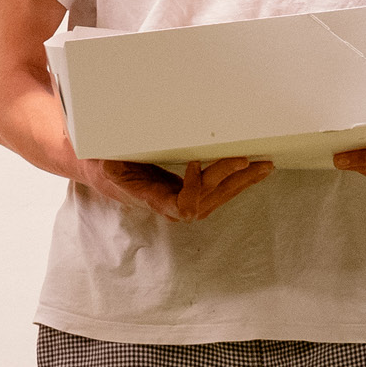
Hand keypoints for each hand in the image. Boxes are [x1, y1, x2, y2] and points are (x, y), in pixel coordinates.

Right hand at [77, 157, 273, 221]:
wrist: (101, 171)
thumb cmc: (102, 164)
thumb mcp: (103, 163)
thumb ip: (110, 165)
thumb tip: (110, 162)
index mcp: (151, 198)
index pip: (182, 206)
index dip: (193, 190)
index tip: (194, 163)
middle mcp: (169, 205)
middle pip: (207, 199)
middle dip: (230, 180)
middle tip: (249, 160)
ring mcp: (180, 201)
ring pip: (216, 198)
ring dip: (241, 182)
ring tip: (264, 166)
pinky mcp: (187, 193)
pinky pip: (215, 192)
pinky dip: (235, 181)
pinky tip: (252, 170)